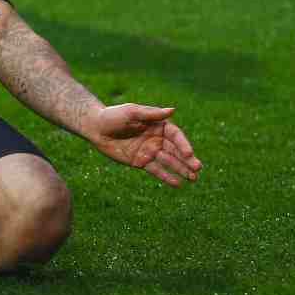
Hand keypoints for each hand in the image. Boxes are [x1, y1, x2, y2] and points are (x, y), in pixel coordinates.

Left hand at [86, 104, 201, 187]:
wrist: (96, 128)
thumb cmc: (113, 116)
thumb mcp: (132, 112)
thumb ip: (151, 114)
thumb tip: (172, 110)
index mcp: (158, 125)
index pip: (175, 135)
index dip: (183, 144)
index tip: (189, 154)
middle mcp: (157, 138)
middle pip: (175, 150)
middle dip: (187, 160)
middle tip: (198, 169)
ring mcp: (150, 151)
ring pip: (169, 162)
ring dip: (181, 169)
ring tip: (193, 178)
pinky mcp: (141, 162)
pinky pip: (156, 170)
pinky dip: (166, 177)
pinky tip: (177, 183)